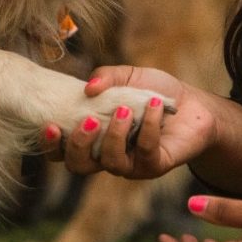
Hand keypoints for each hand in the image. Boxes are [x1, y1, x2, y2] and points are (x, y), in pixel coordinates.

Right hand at [41, 66, 216, 179]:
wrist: (192, 104)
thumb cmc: (153, 91)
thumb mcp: (126, 76)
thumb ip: (105, 77)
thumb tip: (88, 88)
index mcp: (92, 137)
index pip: (62, 151)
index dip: (51, 145)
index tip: (50, 125)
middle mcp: (106, 155)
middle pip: (79, 166)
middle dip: (79, 145)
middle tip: (90, 121)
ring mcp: (130, 164)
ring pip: (110, 163)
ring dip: (114, 134)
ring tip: (125, 109)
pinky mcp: (154, 165)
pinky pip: (145, 152)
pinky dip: (147, 126)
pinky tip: (153, 105)